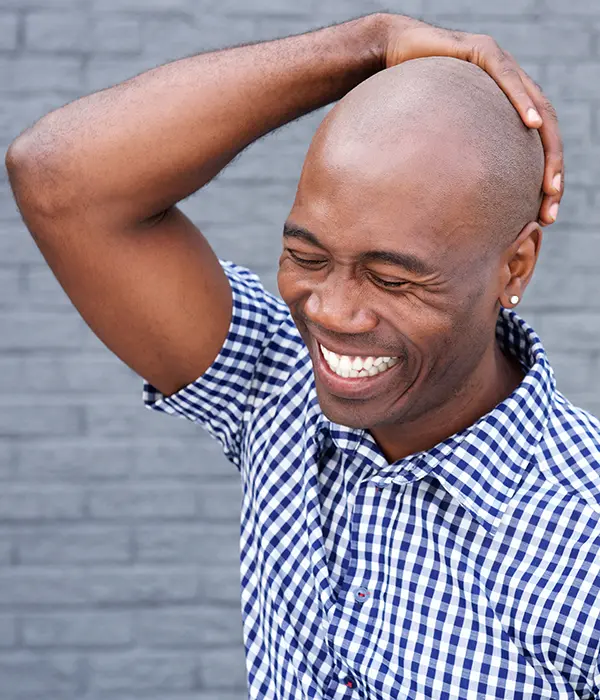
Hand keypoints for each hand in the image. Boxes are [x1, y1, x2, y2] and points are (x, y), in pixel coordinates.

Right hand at [380, 15, 562, 226]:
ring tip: (551, 180)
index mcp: (503, 111)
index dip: (543, 177)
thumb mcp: (435, 142)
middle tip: (551, 202)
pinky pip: (508, 78)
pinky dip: (523, 102)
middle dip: (553, 170)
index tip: (543, 214)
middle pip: (545, 132)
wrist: (391, 55)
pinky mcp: (484, 52)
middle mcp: (510, 89)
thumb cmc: (407, 102)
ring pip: (538, 109)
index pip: (534, 147)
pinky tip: (531, 125)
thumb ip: (451, 164)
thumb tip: (447, 209)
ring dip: (549, 147)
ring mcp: (501, 67)